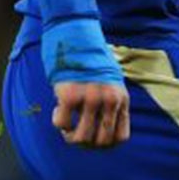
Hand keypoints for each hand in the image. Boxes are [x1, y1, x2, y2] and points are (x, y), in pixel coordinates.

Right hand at [41, 17, 129, 148]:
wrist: (76, 35)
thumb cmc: (90, 60)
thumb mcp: (111, 81)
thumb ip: (110, 103)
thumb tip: (100, 129)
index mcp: (121, 99)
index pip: (121, 138)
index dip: (106, 144)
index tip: (94, 138)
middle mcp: (109, 101)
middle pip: (101, 142)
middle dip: (87, 144)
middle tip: (76, 134)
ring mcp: (90, 98)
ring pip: (81, 138)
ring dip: (70, 136)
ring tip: (66, 125)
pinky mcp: (69, 95)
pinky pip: (61, 124)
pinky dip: (58, 123)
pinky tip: (57, 110)